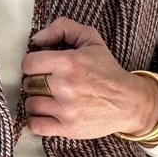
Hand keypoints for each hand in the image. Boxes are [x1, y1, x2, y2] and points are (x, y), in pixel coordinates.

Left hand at [21, 17, 157, 139]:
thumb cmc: (107, 70)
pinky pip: (35, 126)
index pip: (29, 63)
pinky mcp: (67, 128)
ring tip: (49, 100)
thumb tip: (37, 39)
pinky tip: (45, 115)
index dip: (33, 65)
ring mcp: (65, 109)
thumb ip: (63, 28)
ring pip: (30, 105)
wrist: (129, 102)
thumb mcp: (91, 39)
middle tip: (49, 84)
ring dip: (36, 102)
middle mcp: (65, 86)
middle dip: (36, 83)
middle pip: (29, 84)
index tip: (42, 69)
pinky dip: (36, 121)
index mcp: (68, 62)